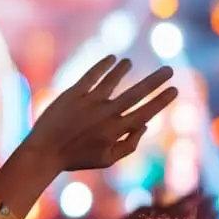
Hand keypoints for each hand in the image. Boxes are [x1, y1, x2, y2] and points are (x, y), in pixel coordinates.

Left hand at [24, 56, 176, 171]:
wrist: (44, 152)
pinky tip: (112, 58)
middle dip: (155, 81)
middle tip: (169, 70)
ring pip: (113, 80)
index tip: (174, 89)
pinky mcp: (73, 94)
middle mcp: (106, 113)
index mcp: (116, 131)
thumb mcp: (107, 160)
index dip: (162, 100)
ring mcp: (89, 101)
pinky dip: (103, 65)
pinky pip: (92, 75)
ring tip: (129, 62)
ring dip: (123, 69)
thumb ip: (129, 145)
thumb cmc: (77, 158)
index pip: (146, 112)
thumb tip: (145, 125)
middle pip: (136, 93)